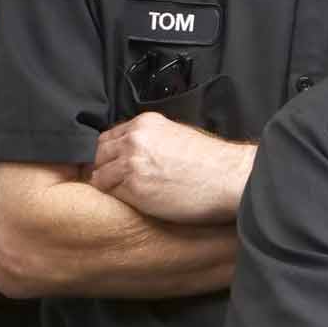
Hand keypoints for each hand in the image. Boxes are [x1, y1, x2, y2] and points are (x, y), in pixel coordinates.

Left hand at [87, 113, 252, 224]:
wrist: (229, 177)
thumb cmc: (211, 162)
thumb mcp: (176, 135)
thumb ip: (150, 140)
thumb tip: (133, 152)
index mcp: (144, 123)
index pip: (108, 137)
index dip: (109, 154)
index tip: (113, 165)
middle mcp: (133, 140)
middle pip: (98, 155)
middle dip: (103, 168)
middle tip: (115, 183)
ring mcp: (131, 164)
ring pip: (99, 176)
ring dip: (109, 187)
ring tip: (127, 195)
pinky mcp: (134, 189)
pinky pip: (111, 195)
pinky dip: (118, 200)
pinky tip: (135, 203)